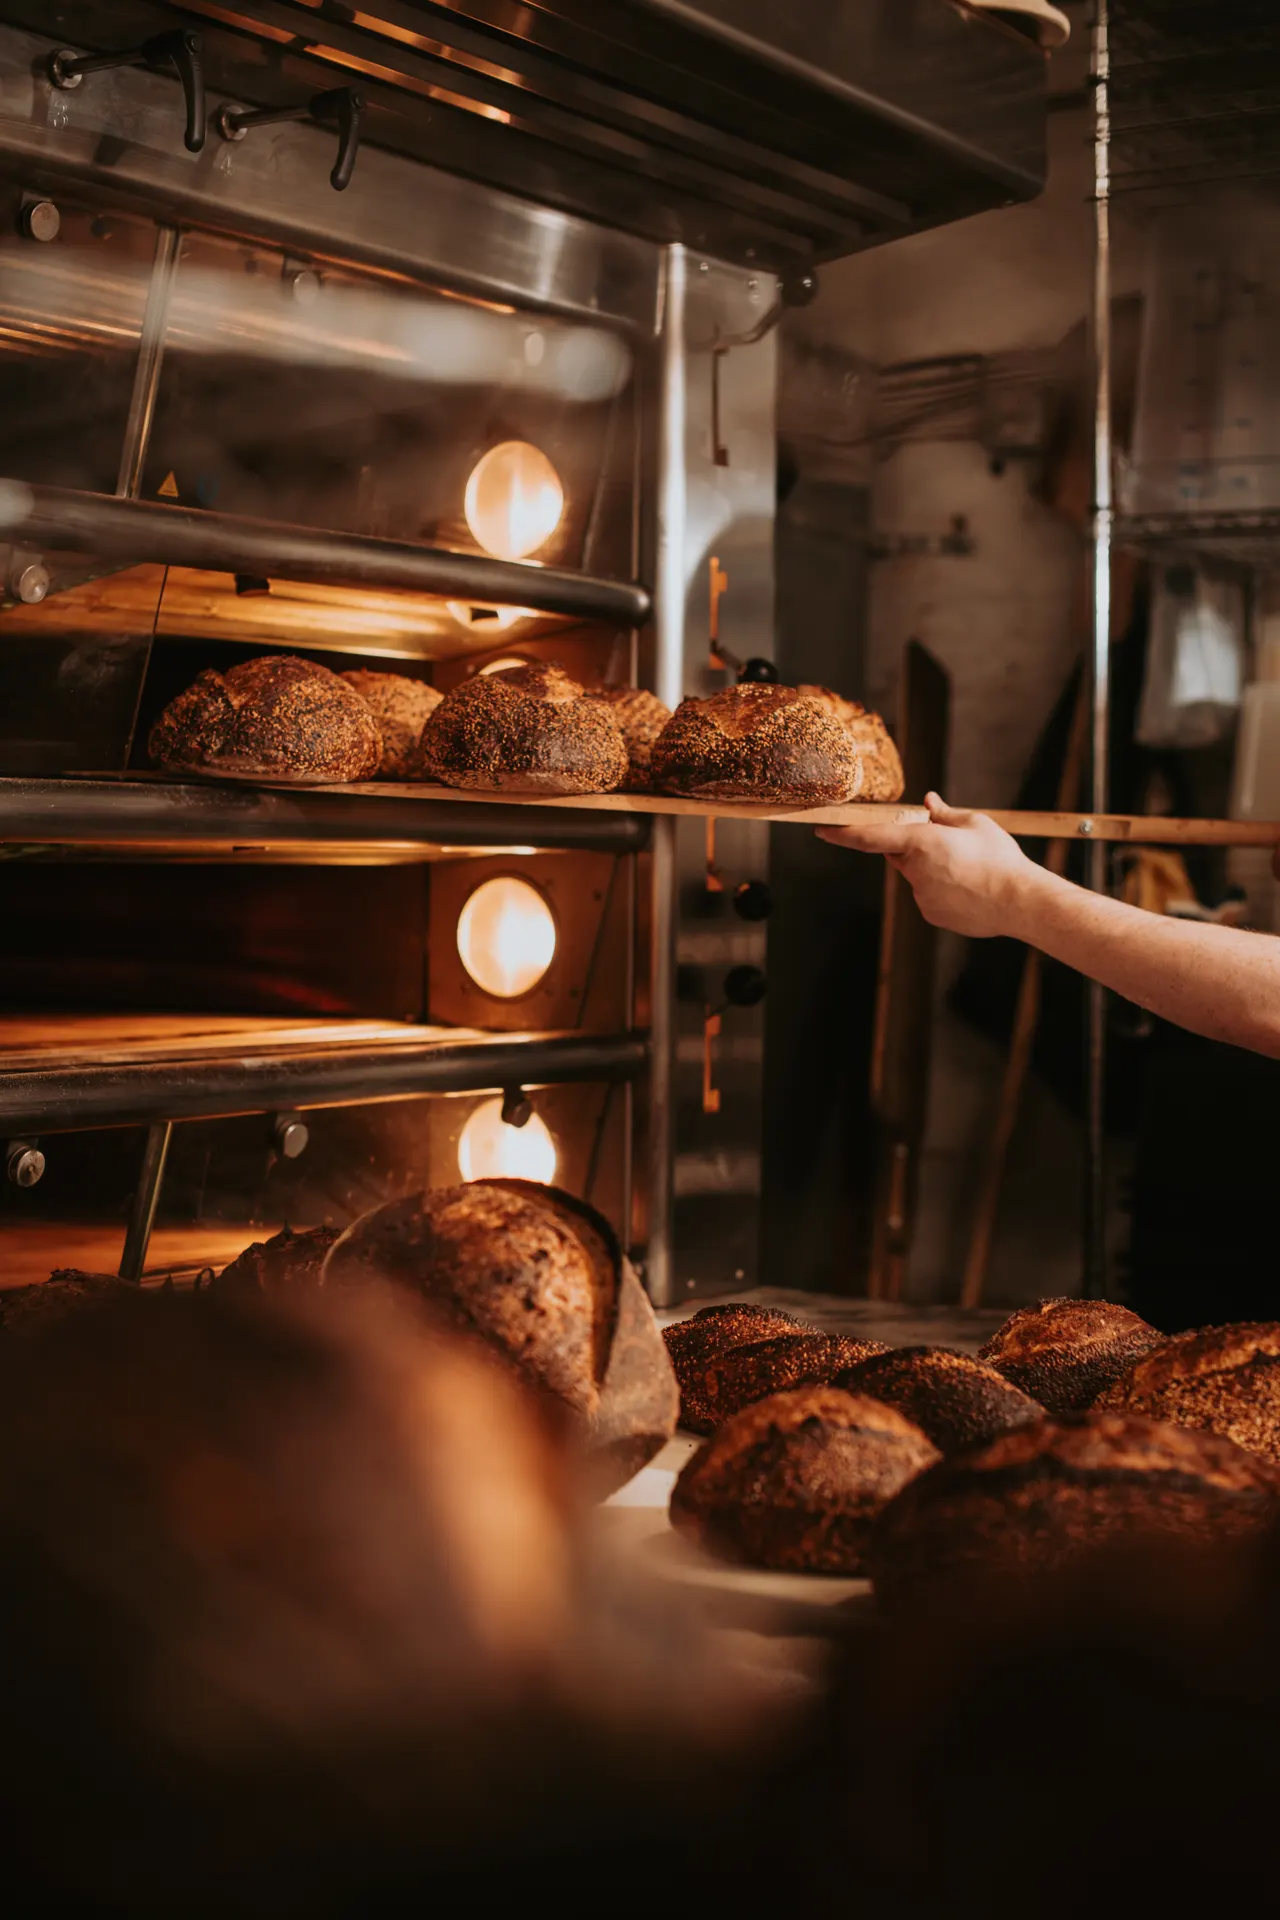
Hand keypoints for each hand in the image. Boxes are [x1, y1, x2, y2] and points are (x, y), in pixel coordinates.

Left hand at [817, 793, 1039, 938]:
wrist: (1020, 901)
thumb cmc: (1000, 858)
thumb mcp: (975, 824)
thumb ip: (945, 814)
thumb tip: (929, 802)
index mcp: (921, 842)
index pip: (870, 837)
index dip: (843, 833)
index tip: (822, 830)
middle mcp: (915, 871)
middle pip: (901, 855)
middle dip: (915, 848)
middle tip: (949, 847)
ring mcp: (921, 897)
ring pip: (917, 878)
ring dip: (934, 871)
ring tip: (970, 872)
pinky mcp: (931, 914)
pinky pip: (929, 897)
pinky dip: (943, 891)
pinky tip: (970, 891)